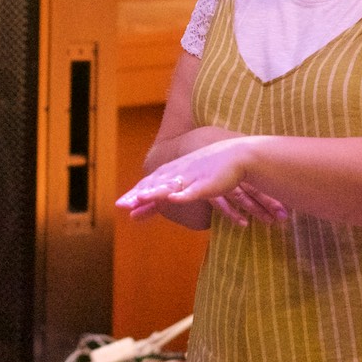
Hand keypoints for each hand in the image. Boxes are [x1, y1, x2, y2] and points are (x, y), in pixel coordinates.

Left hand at [116, 140, 285, 226]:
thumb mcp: (194, 180)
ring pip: (170, 186)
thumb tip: (169, 200)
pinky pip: (194, 190)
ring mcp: (193, 176)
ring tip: (140, 198)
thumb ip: (180, 191)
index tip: (120, 204)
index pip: (150, 183)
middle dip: (137, 195)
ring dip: (155, 193)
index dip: (135, 194)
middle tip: (120, 205)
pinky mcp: (208, 182)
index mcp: (175, 171)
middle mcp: (180, 171)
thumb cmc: (217, 169)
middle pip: (155, 184)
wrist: (240, 155)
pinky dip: (184, 194)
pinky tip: (174, 198)